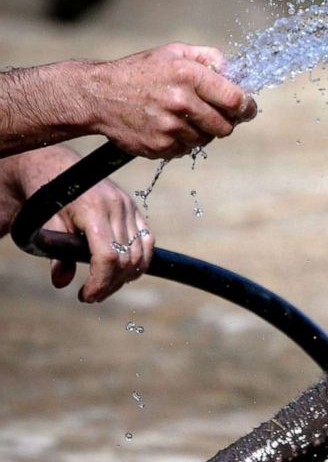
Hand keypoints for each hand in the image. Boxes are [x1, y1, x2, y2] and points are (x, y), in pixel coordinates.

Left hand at [0, 145, 150, 301]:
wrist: (57, 166)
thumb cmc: (48, 195)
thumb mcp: (46, 225)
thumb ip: (56, 254)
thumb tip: (62, 282)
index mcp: (93, 209)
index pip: (108, 256)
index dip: (100, 282)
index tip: (87, 295)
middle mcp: (117, 207)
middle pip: (126, 260)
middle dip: (111, 284)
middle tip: (93, 296)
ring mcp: (129, 207)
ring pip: (140, 254)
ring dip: (126, 277)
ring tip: (106, 286)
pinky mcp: (135, 209)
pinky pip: (147, 242)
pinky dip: (141, 262)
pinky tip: (126, 273)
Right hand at [82, 44, 257, 159]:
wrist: (97, 96)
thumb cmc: (139, 72)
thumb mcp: (172, 52)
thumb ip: (208, 58)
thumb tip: (235, 71)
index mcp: (187, 75)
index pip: (235, 99)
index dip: (247, 107)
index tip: (248, 109)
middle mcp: (180, 102)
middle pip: (225, 125)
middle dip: (226, 121)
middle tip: (216, 114)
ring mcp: (170, 127)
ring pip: (207, 139)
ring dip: (202, 131)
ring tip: (182, 117)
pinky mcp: (160, 146)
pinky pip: (186, 149)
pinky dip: (182, 141)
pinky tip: (167, 126)